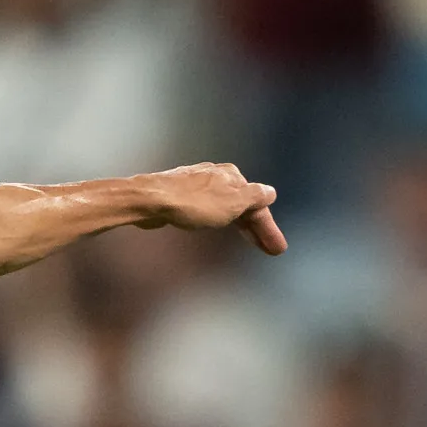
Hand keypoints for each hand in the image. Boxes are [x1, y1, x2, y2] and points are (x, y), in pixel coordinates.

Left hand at [137, 163, 285, 256]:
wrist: (150, 200)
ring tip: (249, 238)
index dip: (268, 228)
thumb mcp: (233, 202)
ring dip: (239, 222)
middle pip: (242, 205)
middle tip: (270, 249)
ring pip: (225, 205)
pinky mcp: (179, 194)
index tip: (277, 249)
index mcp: (232, 177)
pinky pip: (206, 207)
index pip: (257, 205)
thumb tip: (270, 192)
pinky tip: (216, 224)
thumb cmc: (193, 203)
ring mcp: (197, 183)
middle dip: (256, 227)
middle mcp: (217, 176)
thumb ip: (254, 197)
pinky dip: (218, 218)